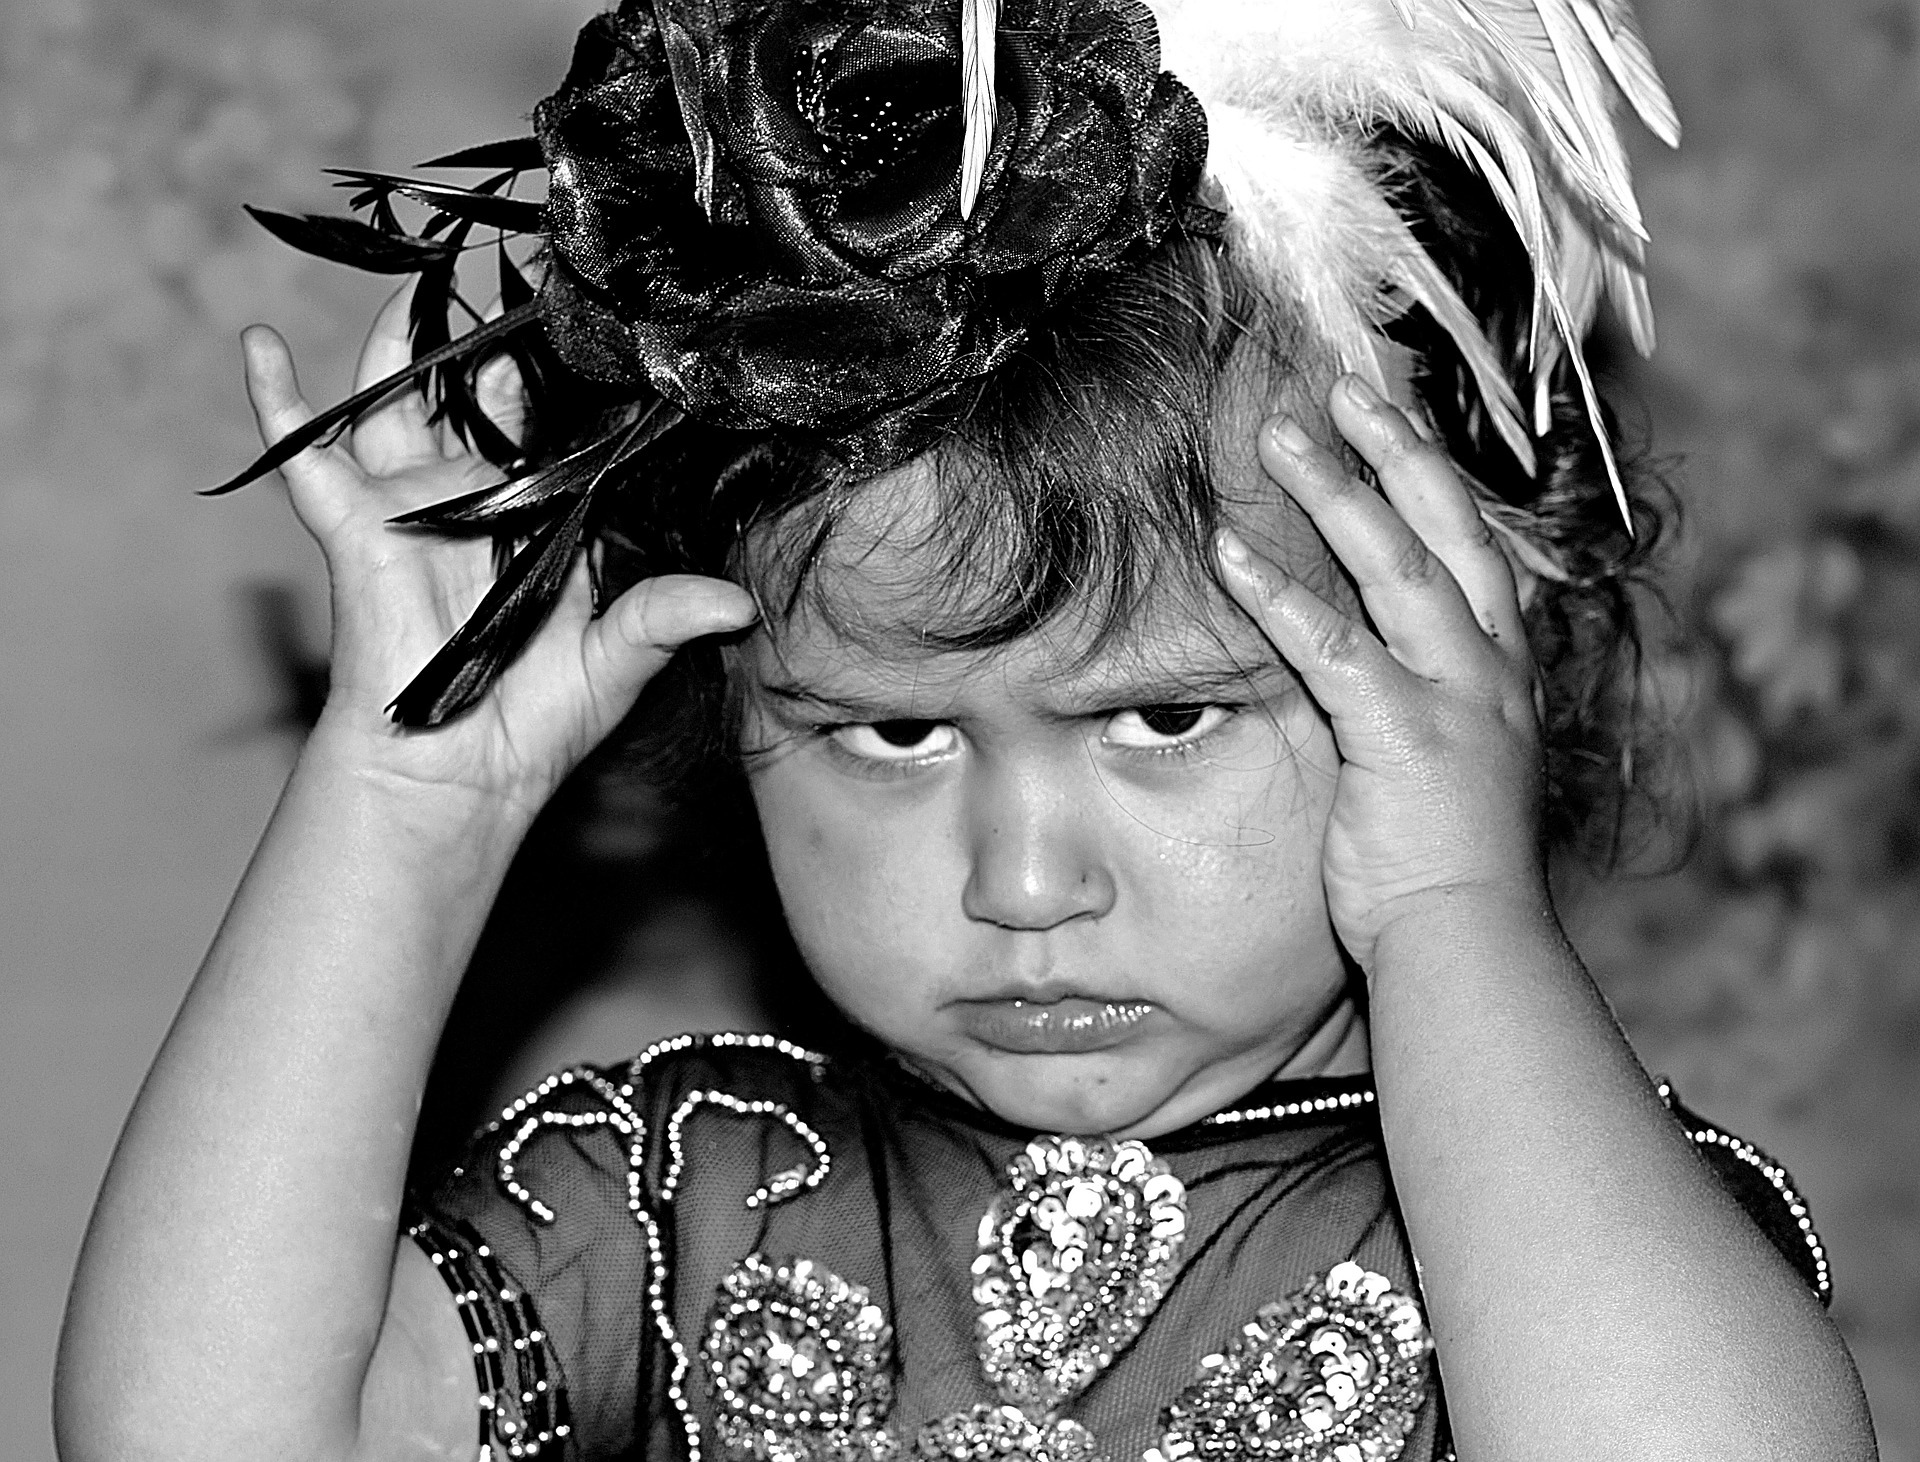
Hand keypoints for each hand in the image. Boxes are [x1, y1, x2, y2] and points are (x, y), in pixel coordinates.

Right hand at [243, 283, 755, 821]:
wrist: (458, 772)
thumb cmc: (539, 721)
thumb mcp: (618, 661)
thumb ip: (667, 619)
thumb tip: (739, 607)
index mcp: (538, 517)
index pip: (555, 424)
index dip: (567, 370)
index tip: (592, 306)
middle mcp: (474, 498)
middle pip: (475, 393)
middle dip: (489, 329)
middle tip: (514, 257)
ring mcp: (410, 506)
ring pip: (398, 400)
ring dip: (403, 336)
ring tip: (421, 263)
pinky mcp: (353, 524)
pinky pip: (302, 452)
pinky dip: (274, 398)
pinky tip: (257, 342)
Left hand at [1216, 375, 1546, 973]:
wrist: (1468, 936)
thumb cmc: (1444, 858)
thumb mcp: (1447, 757)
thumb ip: (1415, 694)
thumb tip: (1369, 659)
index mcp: (1501, 665)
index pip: (1471, 543)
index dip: (1431, 474)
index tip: (1390, 415)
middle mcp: (1488, 665)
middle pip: (1444, 526)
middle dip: (1394, 448)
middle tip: (1339, 387)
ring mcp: (1453, 694)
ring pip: (1393, 563)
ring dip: (1334, 491)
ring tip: (1276, 436)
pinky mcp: (1402, 734)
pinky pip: (1333, 645)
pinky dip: (1279, 593)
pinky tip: (1228, 552)